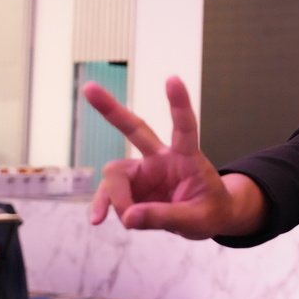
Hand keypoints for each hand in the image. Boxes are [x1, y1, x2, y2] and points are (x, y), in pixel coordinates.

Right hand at [83, 76, 256, 239]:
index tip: (173, 78)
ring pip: (115, 174)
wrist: (207, 220)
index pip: (184, 127)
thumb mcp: (197, 220)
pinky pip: (109, 193)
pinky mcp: (132, 187)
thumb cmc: (210, 212)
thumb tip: (128, 216)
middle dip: (111, 109)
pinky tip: (98, 219)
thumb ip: (165, 218)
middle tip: (88, 88)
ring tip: (129, 220)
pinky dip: (103, 205)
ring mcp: (144, 171)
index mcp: (187, 158)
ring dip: (116, 198)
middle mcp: (162, 158)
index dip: (179, 104)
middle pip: (135, 129)